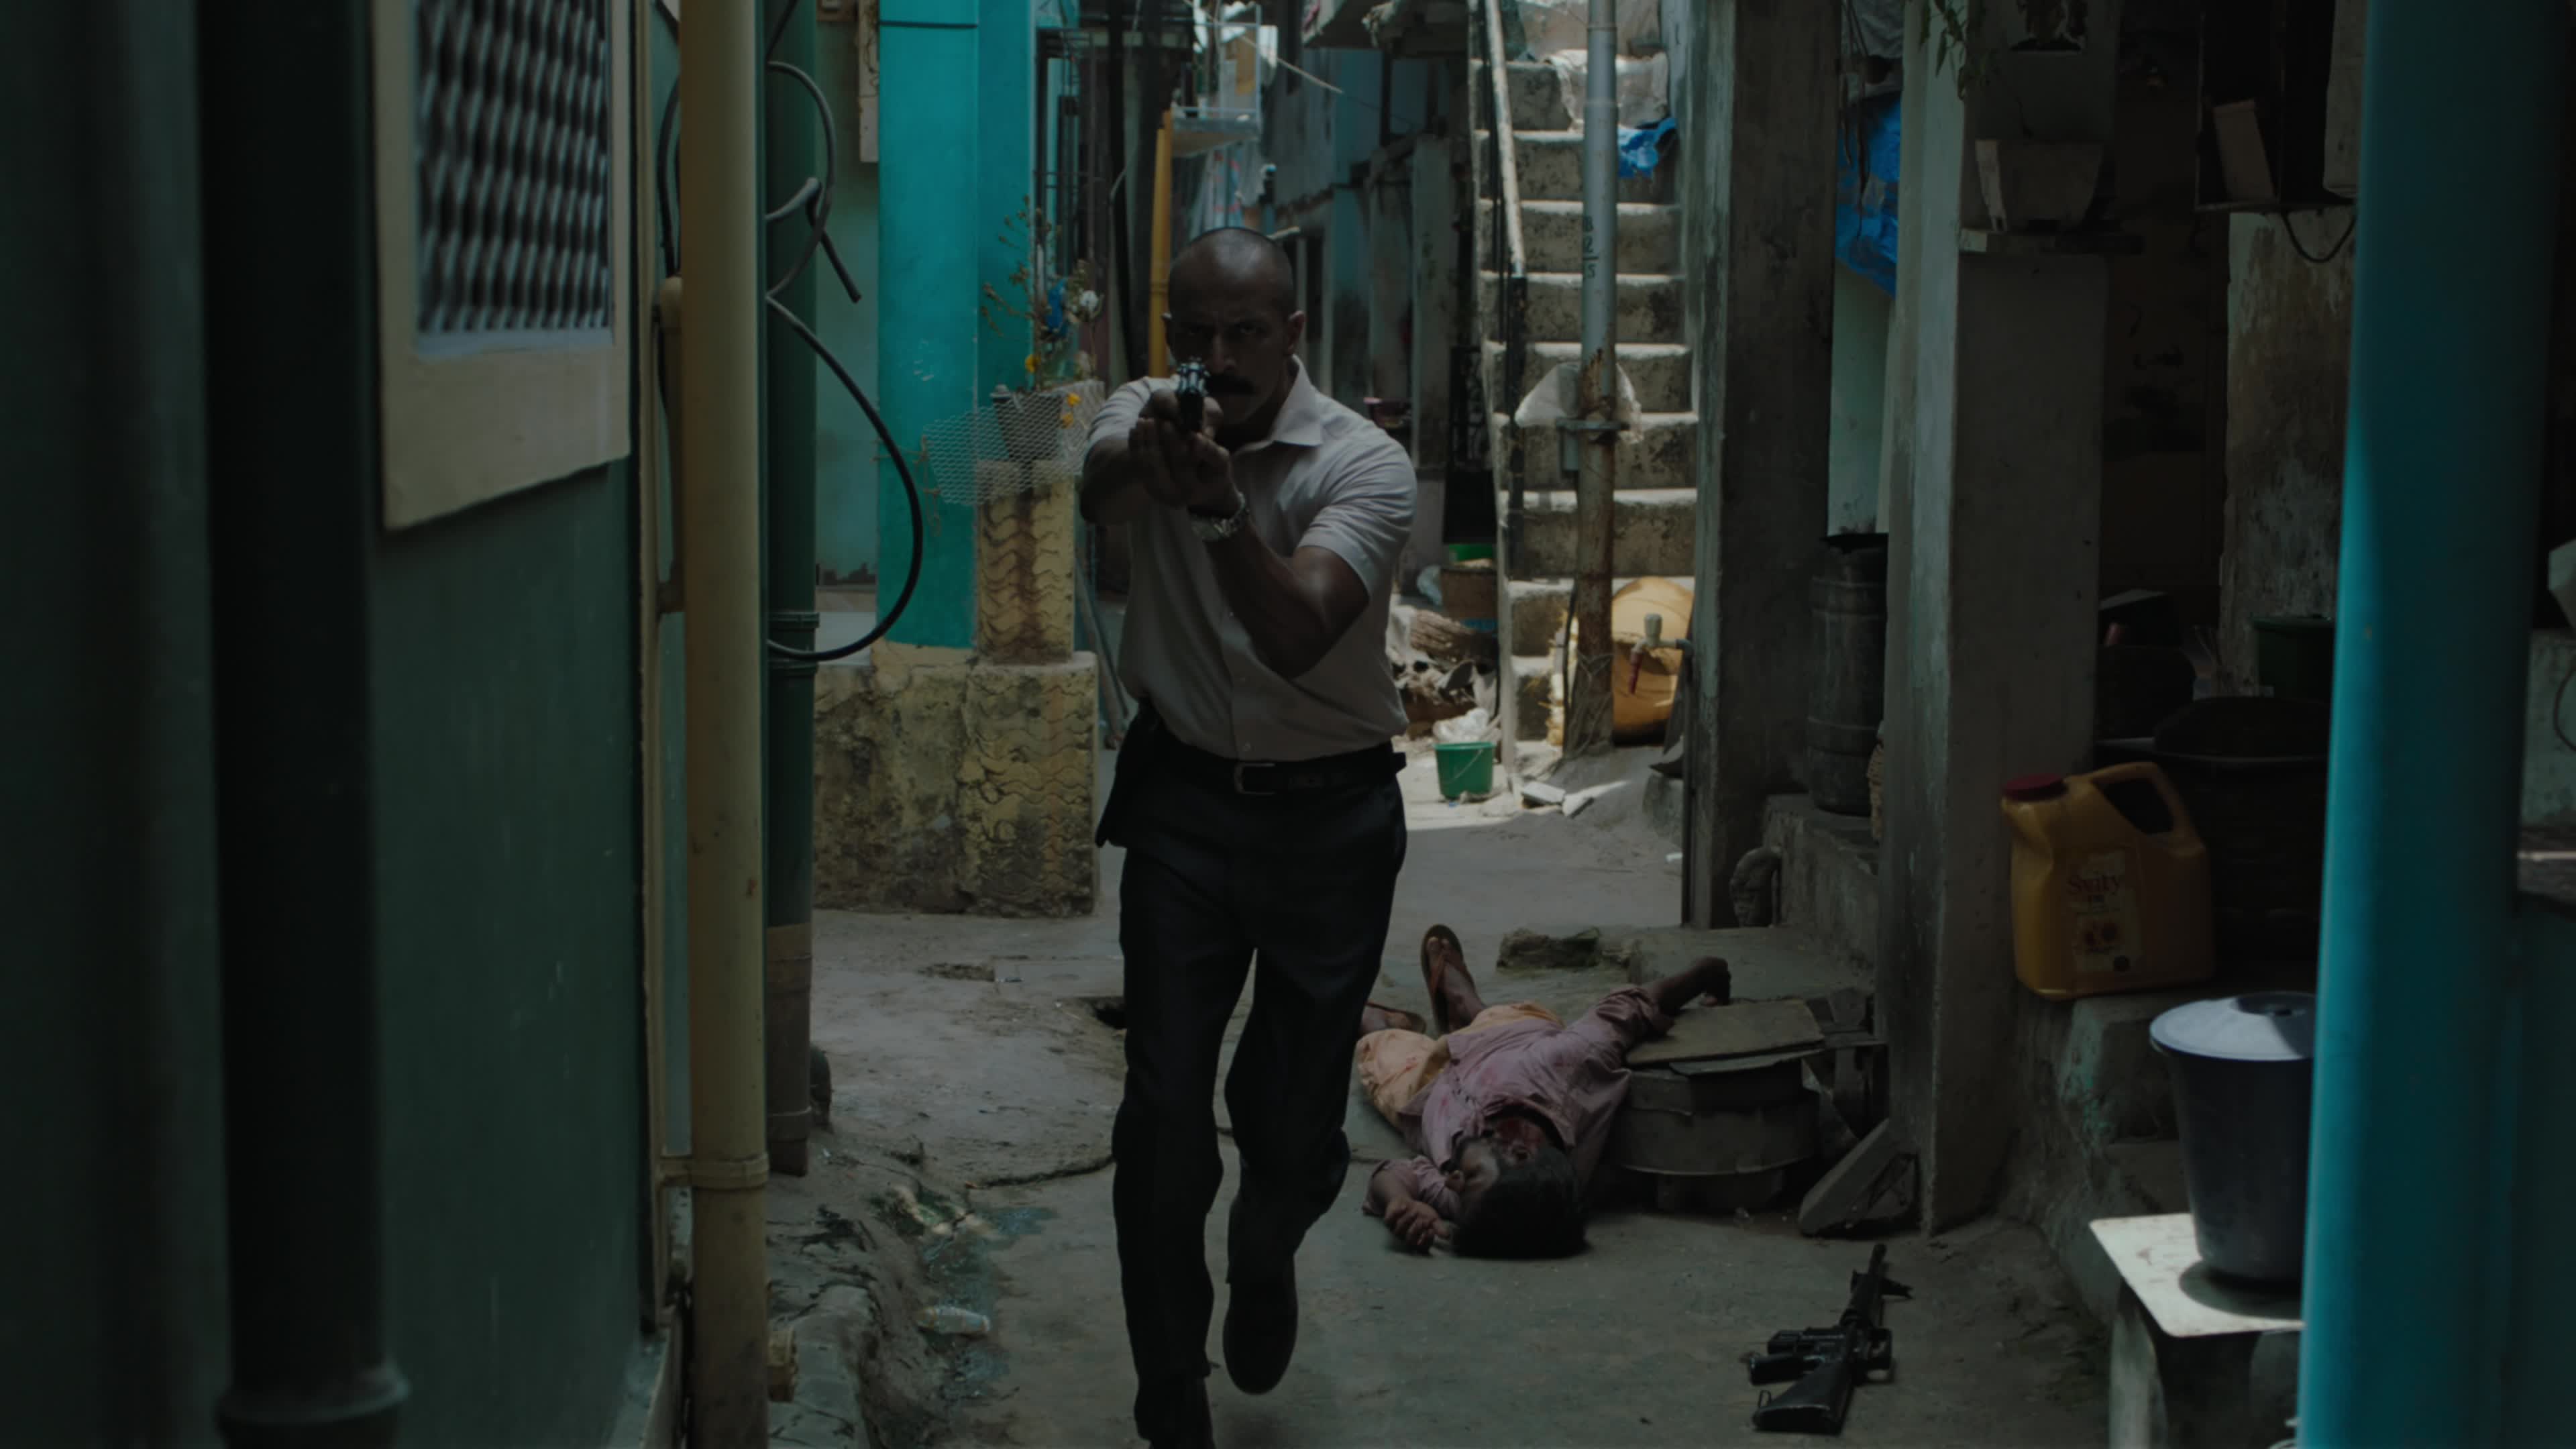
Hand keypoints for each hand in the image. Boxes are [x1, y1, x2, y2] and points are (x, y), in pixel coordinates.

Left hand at [1130, 390, 1237, 513]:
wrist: (1204, 490)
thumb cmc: (1215, 472)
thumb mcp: (1220, 460)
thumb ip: (1209, 449)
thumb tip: (1196, 438)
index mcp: (1192, 488)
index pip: (1182, 463)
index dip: (1175, 443)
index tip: (1169, 424)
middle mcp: (1173, 495)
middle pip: (1159, 465)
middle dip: (1157, 441)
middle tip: (1153, 420)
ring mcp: (1158, 492)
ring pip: (1147, 464)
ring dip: (1144, 441)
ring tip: (1142, 421)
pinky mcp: (1148, 485)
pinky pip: (1137, 464)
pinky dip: (1135, 446)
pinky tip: (1134, 430)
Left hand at [1382, 1200, 1447, 1252]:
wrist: (1408, 1201)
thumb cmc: (1421, 1213)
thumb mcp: (1433, 1219)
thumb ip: (1439, 1227)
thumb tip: (1447, 1236)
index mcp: (1418, 1240)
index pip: (1422, 1247)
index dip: (1426, 1240)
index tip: (1430, 1231)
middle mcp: (1406, 1239)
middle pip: (1410, 1241)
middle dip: (1417, 1229)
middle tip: (1422, 1220)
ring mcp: (1396, 1231)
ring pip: (1399, 1231)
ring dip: (1408, 1220)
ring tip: (1414, 1211)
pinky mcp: (1388, 1222)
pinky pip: (1389, 1221)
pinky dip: (1397, 1214)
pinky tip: (1404, 1207)